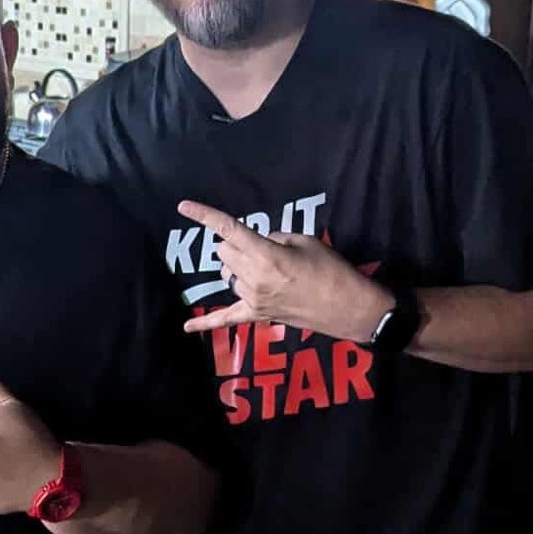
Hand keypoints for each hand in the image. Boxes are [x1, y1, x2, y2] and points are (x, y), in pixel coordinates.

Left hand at [179, 199, 389, 341]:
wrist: (349, 307)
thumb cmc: (332, 270)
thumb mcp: (305, 241)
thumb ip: (273, 238)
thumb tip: (256, 243)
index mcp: (265, 255)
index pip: (228, 229)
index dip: (204, 215)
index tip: (183, 206)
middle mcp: (253, 278)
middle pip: (223, 252)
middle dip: (235, 244)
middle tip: (260, 245)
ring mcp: (253, 300)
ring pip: (227, 276)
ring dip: (238, 267)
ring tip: (266, 269)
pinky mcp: (257, 316)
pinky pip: (226, 318)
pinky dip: (206, 323)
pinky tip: (187, 326)